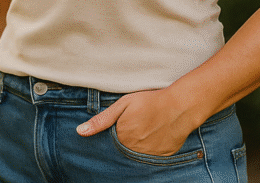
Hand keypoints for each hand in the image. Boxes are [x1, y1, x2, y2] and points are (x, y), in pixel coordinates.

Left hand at [76, 88, 194, 156]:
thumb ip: (101, 120)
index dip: (115, 134)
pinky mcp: (162, 158)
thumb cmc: (150, 101)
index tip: (123, 125)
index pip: (111, 143)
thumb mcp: (123, 105)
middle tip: (137, 125)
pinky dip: (151, 149)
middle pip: (123, 150)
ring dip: (138, 146)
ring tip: (147, 129)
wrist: (180, 106)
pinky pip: (151, 157)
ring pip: (137, 154)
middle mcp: (134, 151)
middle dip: (126, 140)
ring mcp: (149, 156)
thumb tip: (80, 132)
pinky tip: (155, 135)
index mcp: (122, 138)